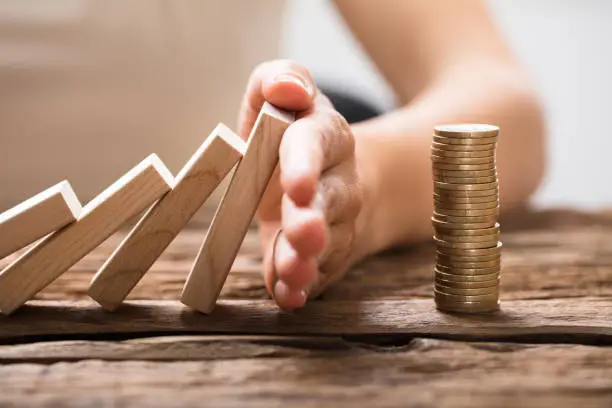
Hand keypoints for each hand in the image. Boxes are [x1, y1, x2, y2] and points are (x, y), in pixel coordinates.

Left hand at [238, 60, 363, 309]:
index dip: (305, 164)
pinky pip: (321, 273)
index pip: (316, 143)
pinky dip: (302, 286)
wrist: (338, 178)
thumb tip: (285, 89)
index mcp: (327, 135)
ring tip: (291, 273)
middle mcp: (340, 180)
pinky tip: (287, 296)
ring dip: (307, 260)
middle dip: (314, 218)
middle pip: (331, 199)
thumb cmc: (298, 135)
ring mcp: (339, 222)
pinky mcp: (329, 255)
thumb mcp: (287, 98)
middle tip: (303, 234)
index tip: (295, 185)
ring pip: (329, 243)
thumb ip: (281, 79)